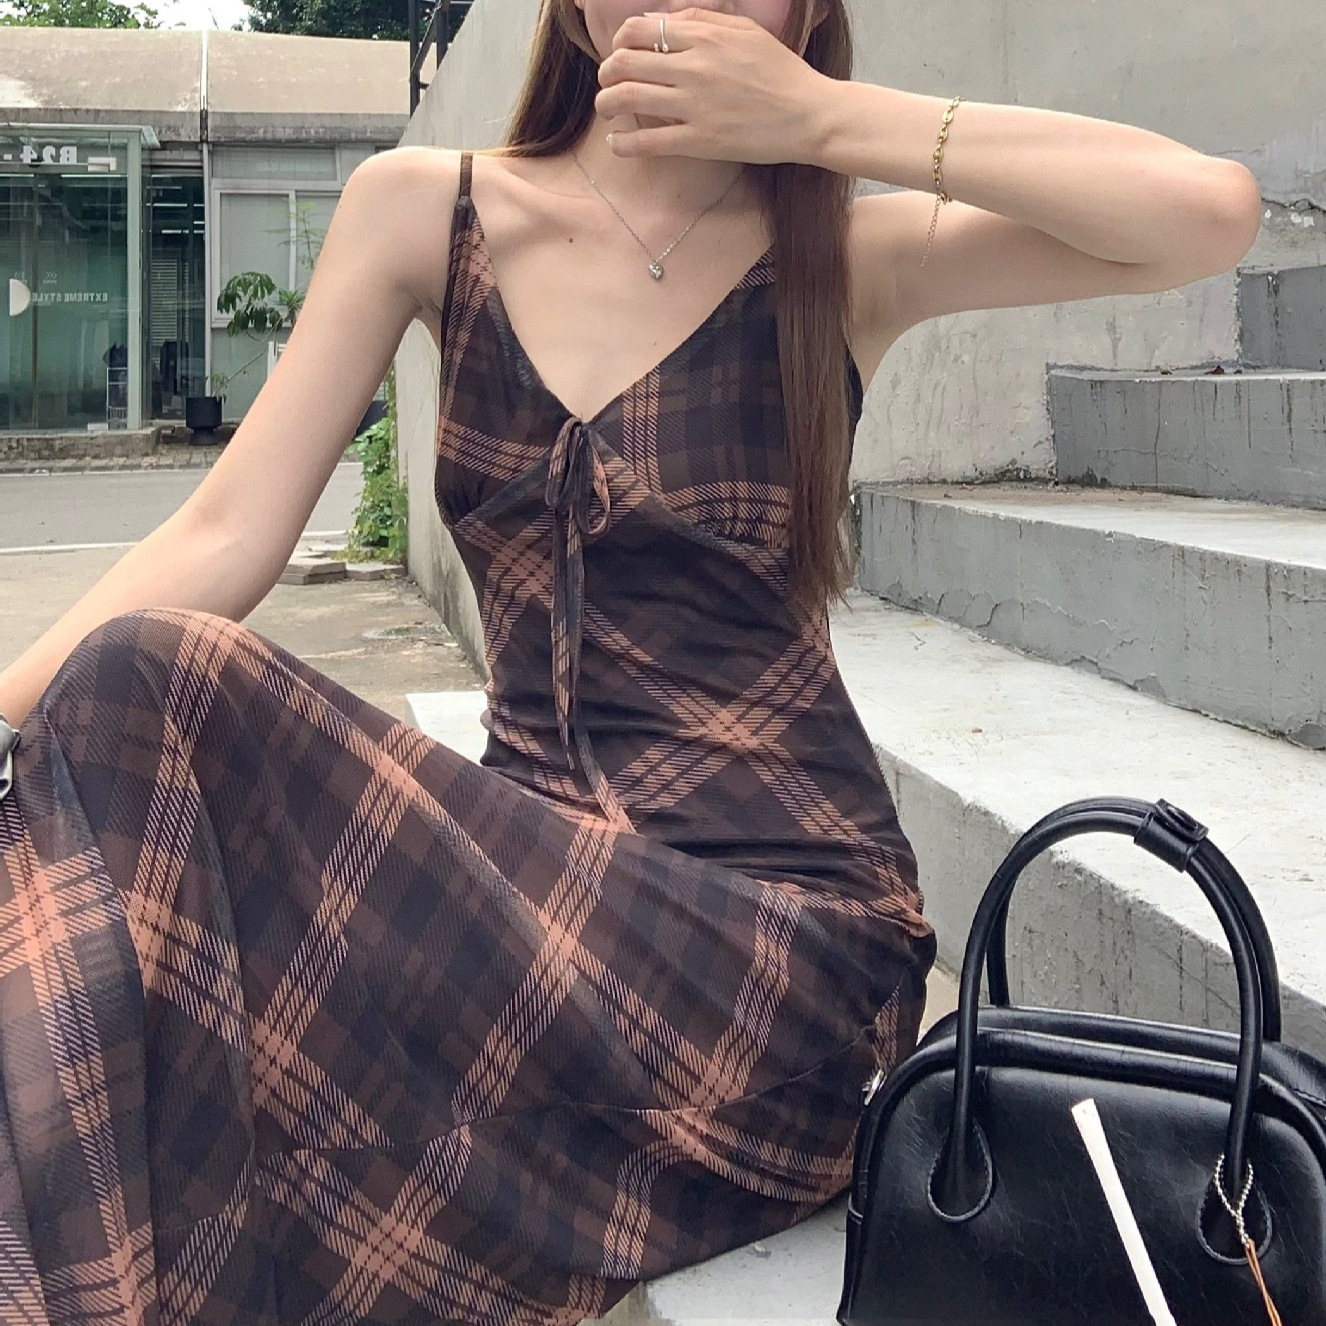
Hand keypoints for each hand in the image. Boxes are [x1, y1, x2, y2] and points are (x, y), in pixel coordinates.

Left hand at [595, 8, 830, 165]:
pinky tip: (617, 142)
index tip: (621, 52)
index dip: (620, 41)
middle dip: (606, 72)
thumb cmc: (781, 73)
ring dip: (606, 103)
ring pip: (628, 98)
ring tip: (606, 109)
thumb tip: (663, 19)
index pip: (639, 30)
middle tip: (607, 82)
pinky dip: (623, 142)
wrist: (809, 115)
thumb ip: (703, 20)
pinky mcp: (700, 141)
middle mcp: (694, 67)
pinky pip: (647, 141)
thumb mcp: (746, 31)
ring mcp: (695, 106)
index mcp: (704, 36)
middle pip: (624, 62)